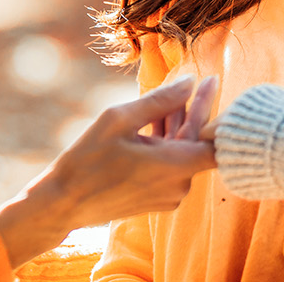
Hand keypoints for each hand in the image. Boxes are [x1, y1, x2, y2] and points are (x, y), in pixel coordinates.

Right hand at [0, 76, 217, 265]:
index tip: (213, 84)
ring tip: (171, 96)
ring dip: (178, 125)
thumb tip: (190, 82)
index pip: (217, 143)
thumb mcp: (120, 119)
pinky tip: (155, 120)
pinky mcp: (157, 198)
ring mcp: (168, 195)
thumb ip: (160, 101)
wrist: (62, 203)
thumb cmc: (87, 159)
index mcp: (175, 167)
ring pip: (183, 153)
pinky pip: (170, 165)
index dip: (221, 114)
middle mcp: (179, 186)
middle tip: (199, 80)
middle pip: (197, 143)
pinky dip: (166, 143)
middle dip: (195, 111)